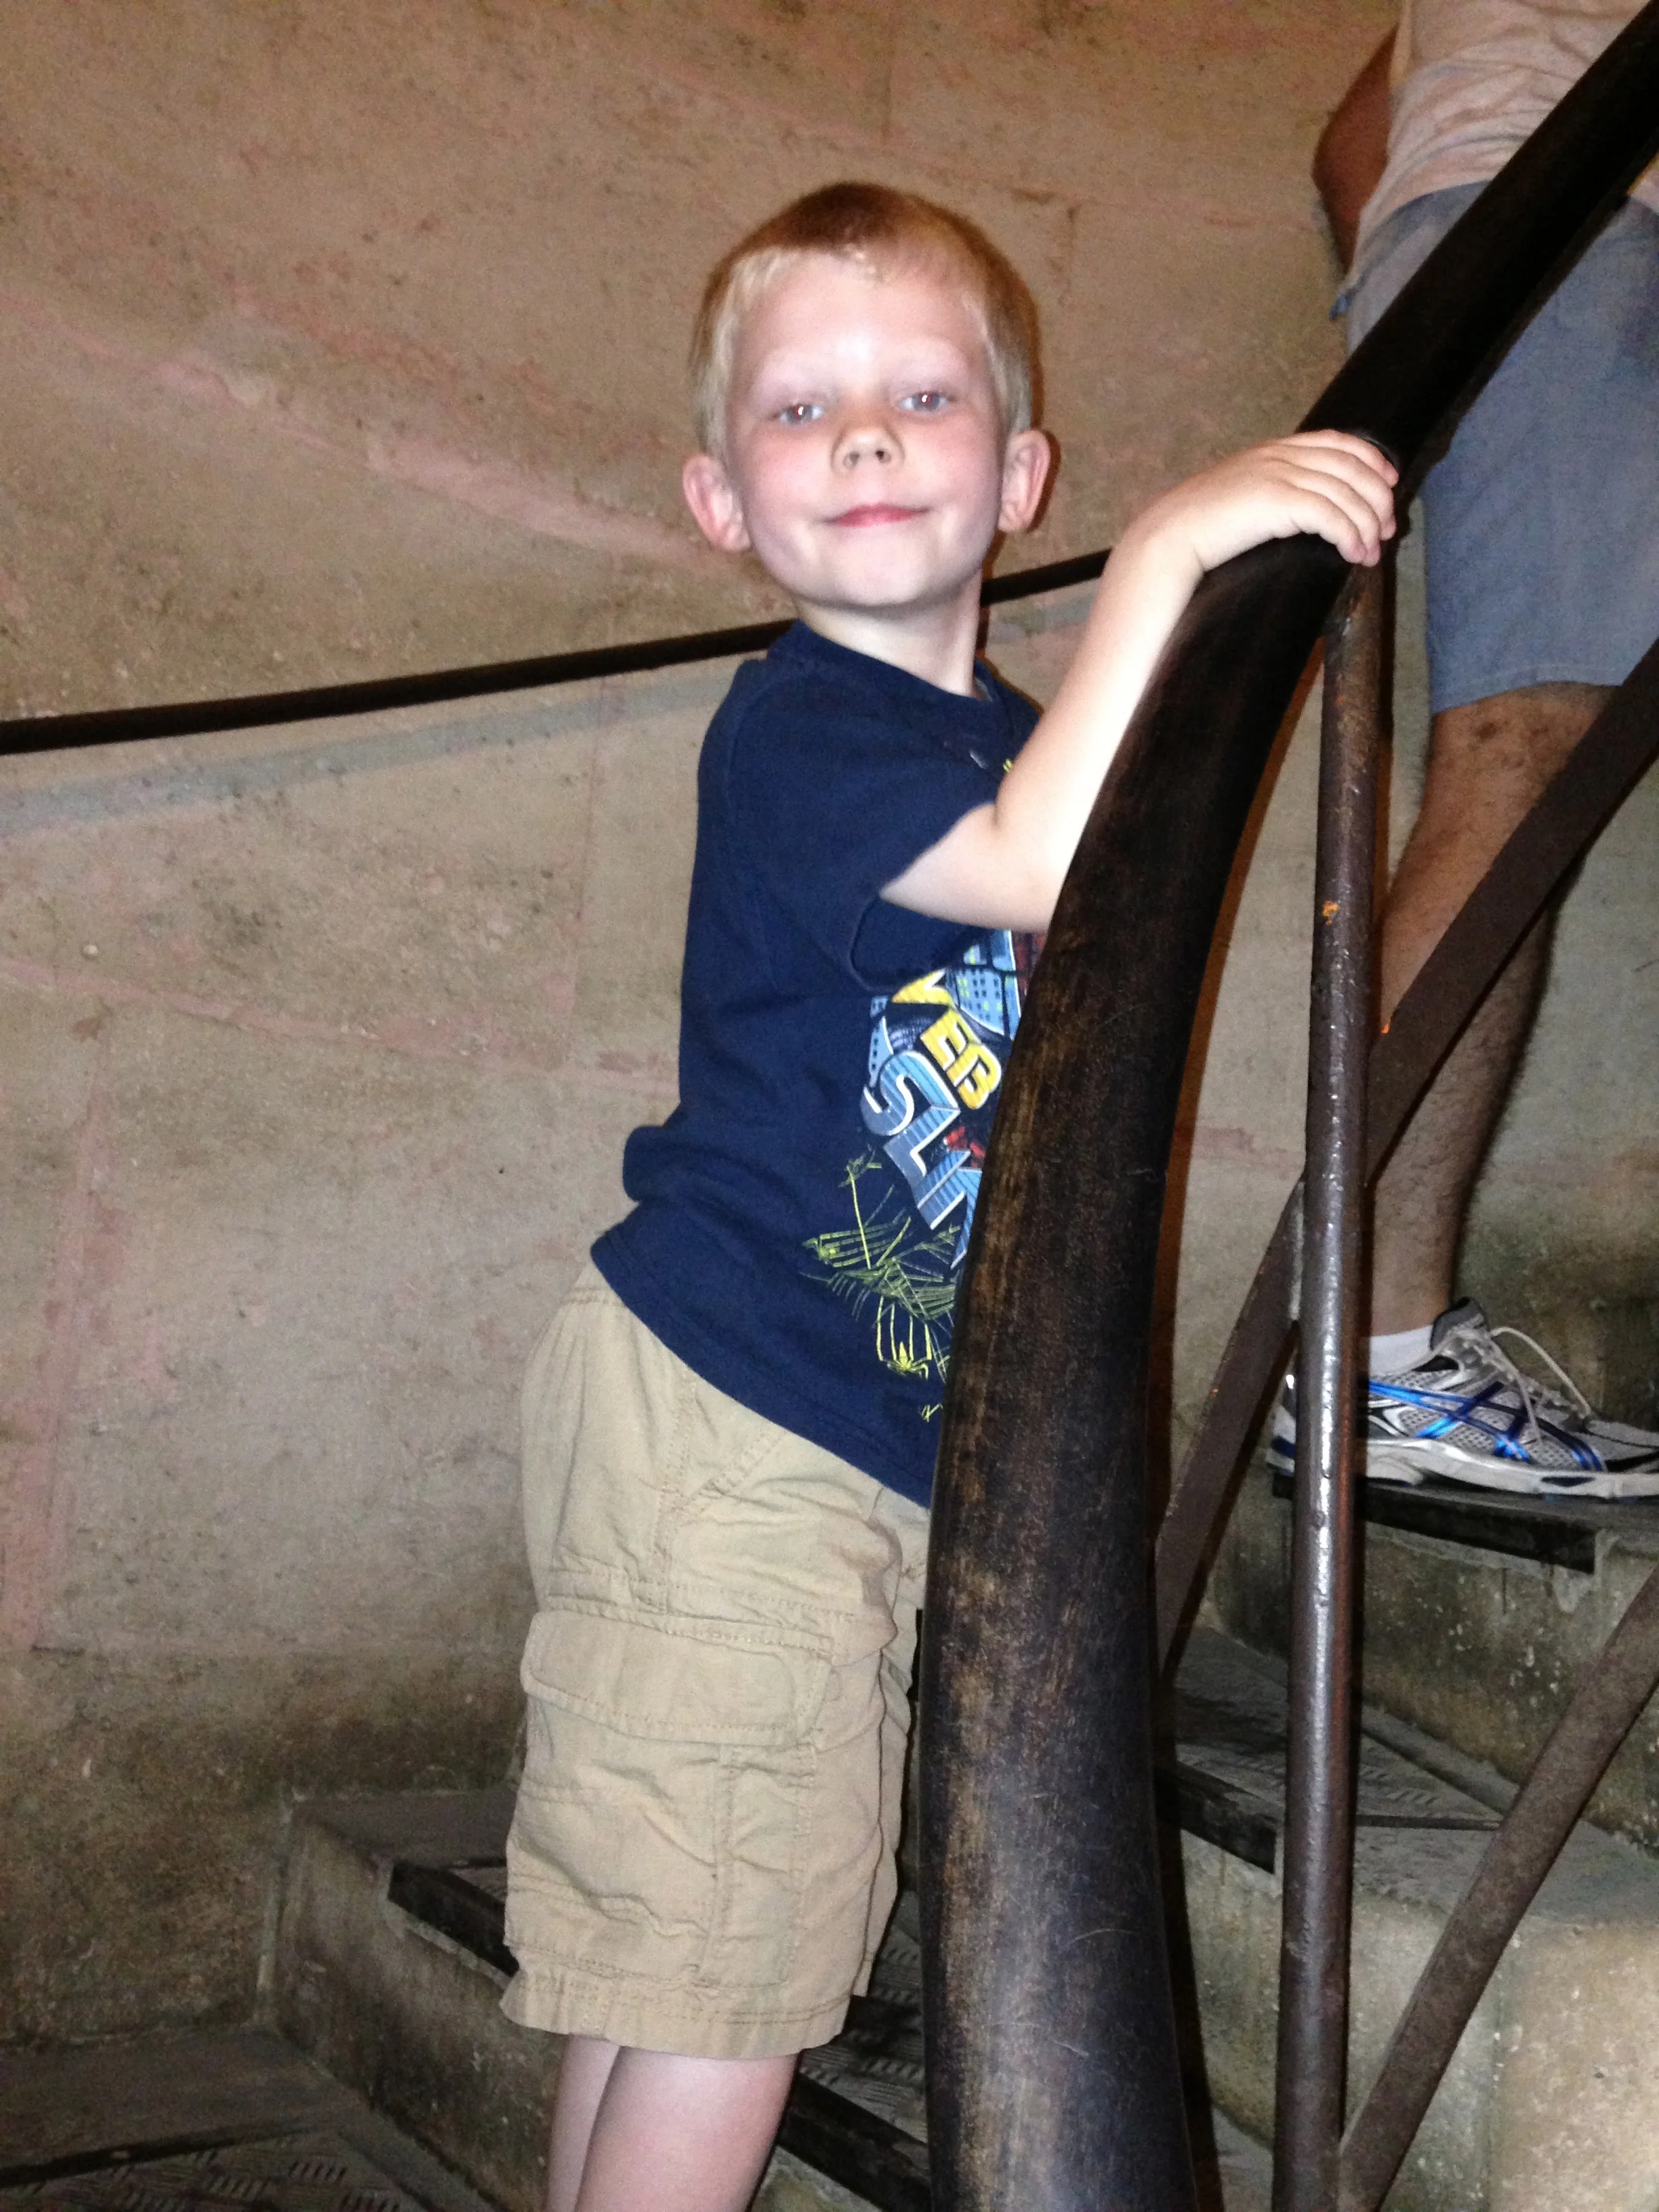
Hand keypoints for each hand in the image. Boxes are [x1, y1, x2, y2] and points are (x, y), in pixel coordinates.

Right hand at [1127, 431, 1397, 579]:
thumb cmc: (1199, 526)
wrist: (1169, 535)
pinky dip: (1350, 535)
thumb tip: (1298, 511)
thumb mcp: (1240, 494)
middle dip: (1378, 498)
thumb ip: (1269, 490)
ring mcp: (1278, 475)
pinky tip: (1353, 554)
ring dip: (1368, 525)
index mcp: (1273, 449)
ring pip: (1346, 493)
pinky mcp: (1277, 501)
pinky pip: (1330, 515)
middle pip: (1351, 467)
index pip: (1337, 442)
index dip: (1371, 460)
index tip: (1389, 483)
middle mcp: (1280, 455)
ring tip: (1371, 552)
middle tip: (1387, 529)